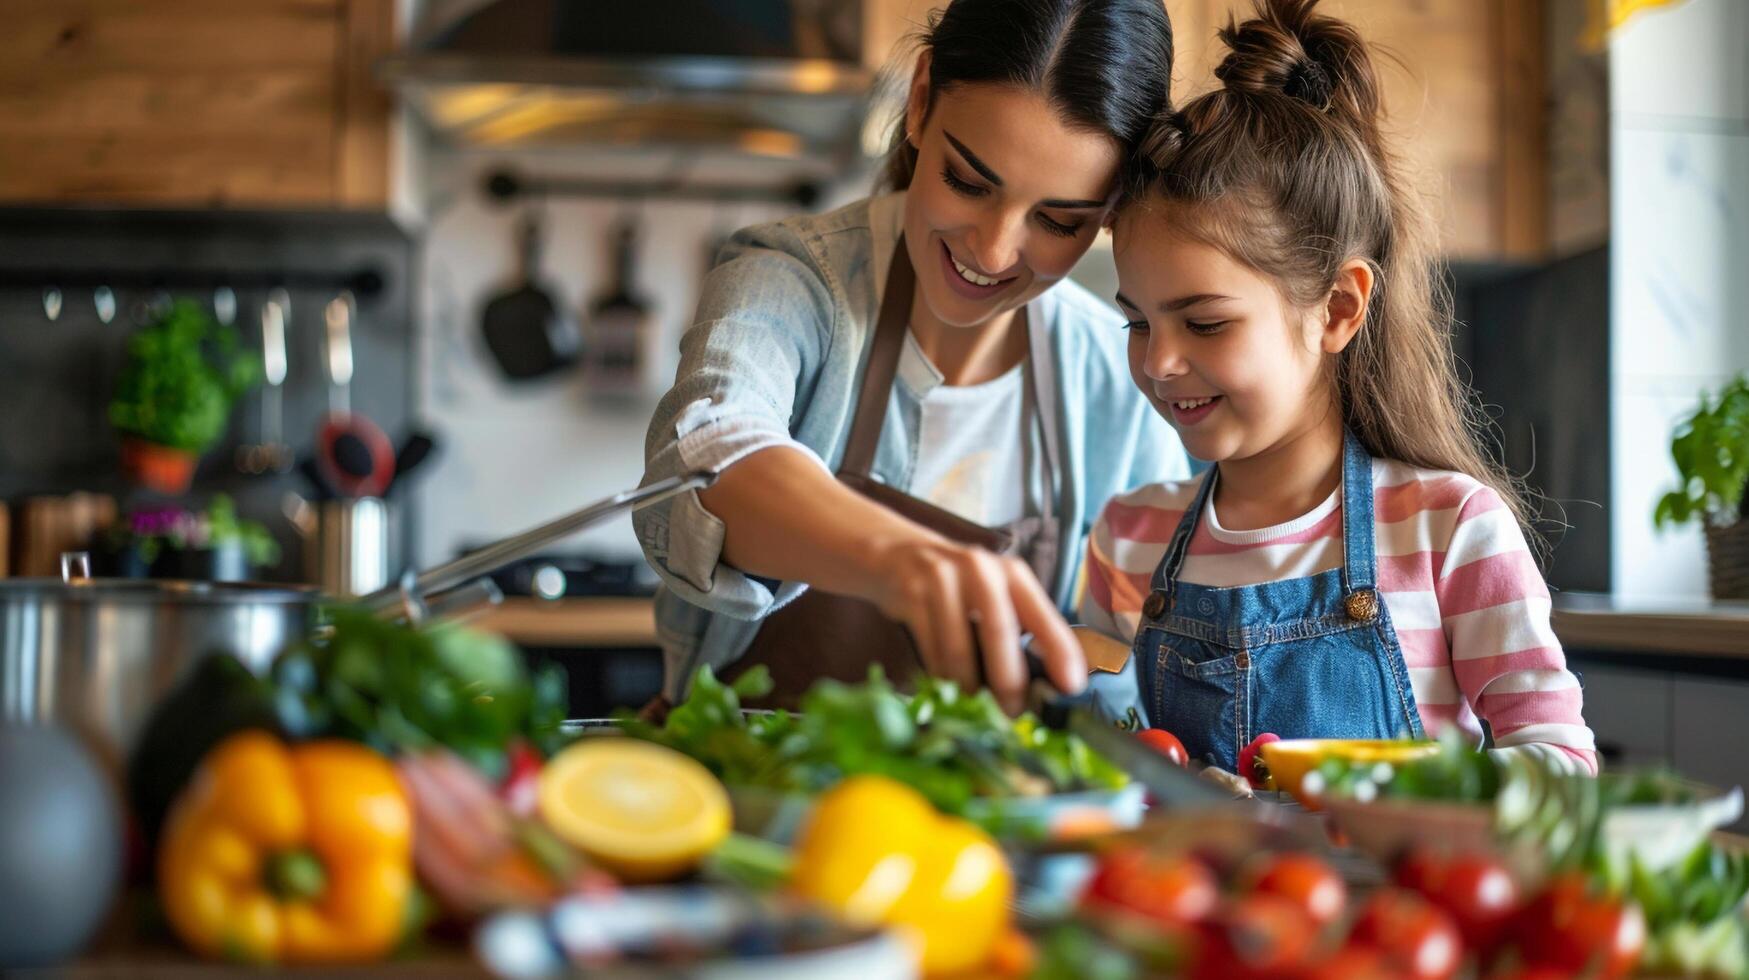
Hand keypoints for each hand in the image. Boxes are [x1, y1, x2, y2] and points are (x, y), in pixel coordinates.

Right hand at [868, 537, 1084, 713]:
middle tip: (1013, 713)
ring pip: (959, 646)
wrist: (897, 554)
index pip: (1043, 615)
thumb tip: (1048, 685)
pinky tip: (945, 687)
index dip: (1060, 652)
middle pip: (999, 630)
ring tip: (973, 706)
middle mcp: (981, 569)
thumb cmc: (958, 586)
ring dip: (968, 685)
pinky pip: (929, 647)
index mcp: (1012, 574)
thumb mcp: (993, 594)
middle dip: (1009, 680)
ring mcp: (942, 578)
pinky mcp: (911, 593)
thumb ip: (1020, 628)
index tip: (1070, 688)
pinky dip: (939, 675)